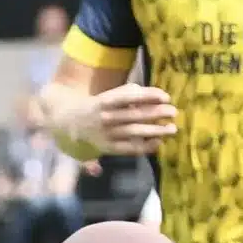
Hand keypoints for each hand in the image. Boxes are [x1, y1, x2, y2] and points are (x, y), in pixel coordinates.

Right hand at [54, 78, 178, 161]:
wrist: (68, 124)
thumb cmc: (96, 107)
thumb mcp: (107, 96)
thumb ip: (126, 94)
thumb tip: (148, 94)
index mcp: (104, 101)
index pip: (129, 96)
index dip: (148, 96)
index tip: (166, 96)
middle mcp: (105, 118)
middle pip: (135, 115)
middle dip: (157, 113)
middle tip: (174, 111)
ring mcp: (106, 134)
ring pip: (134, 132)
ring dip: (156, 130)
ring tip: (172, 128)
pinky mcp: (108, 148)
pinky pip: (129, 148)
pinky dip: (145, 146)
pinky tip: (158, 142)